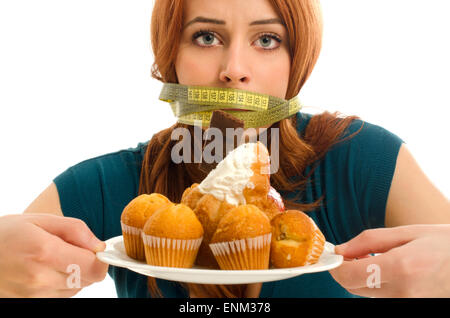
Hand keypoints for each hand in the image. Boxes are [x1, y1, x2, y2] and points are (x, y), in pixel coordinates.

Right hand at [0, 213, 107, 296]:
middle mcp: (40, 279)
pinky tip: (42, 272)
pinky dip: (58, 285)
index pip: (95, 267)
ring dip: (73, 275)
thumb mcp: (40, 219)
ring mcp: (32, 296)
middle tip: (69, 250)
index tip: (93, 249)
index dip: (100, 258)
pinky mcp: (27, 303)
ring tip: (50, 260)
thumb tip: (99, 245)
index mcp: (45, 252)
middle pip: (88, 280)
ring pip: (75, 289)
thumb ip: (75, 229)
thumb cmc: (5, 234)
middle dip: (86, 264)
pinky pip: (59, 296)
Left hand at [329, 225, 449, 296]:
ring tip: (379, 260)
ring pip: (368, 294)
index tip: (334, 255)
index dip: (336, 266)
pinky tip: (390, 271)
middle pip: (354, 288)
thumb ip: (369, 241)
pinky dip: (379, 286)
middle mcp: (404, 292)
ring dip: (363, 278)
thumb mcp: (407, 232)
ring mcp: (411, 303)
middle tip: (354, 254)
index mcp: (401, 267)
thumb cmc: (445, 243)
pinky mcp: (414, 306)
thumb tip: (341, 250)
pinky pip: (384, 298)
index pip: (349, 275)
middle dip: (347, 271)